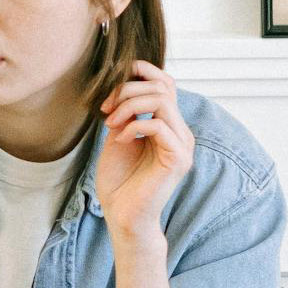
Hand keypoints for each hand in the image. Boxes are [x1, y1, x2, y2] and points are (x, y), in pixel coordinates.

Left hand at [94, 59, 194, 238]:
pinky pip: (158, 125)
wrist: (123, 216)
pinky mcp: (178, 158)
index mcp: (169, 125)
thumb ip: (125, 113)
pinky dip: (133, 126)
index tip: (111, 82)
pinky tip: (119, 140)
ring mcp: (183, 145)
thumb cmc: (119, 181)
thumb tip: (122, 86)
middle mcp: (180, 132)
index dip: (142, 71)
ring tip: (110, 123)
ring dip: (128, 106)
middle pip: (163, 86)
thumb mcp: (118, 137)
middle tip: (105, 109)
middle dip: (128, 90)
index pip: (166, 83)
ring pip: (162, 100)